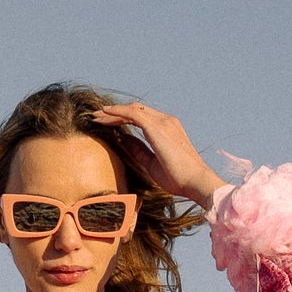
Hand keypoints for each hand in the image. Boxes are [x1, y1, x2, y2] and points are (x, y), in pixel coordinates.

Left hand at [91, 102, 225, 208]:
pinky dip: (117, 112)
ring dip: (112, 112)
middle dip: (114, 113)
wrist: (195, 181)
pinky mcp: (157, 127)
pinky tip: (104, 114)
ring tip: (95, 117)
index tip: (106, 124)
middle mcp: (166, 121)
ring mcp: (163, 122)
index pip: (142, 117)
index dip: (123, 118)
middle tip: (96, 117)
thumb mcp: (152, 163)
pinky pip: (133, 114)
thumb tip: (122, 140)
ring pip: (133, 110)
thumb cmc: (177, 178)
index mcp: (167, 128)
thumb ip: (138, 150)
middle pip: (136, 110)